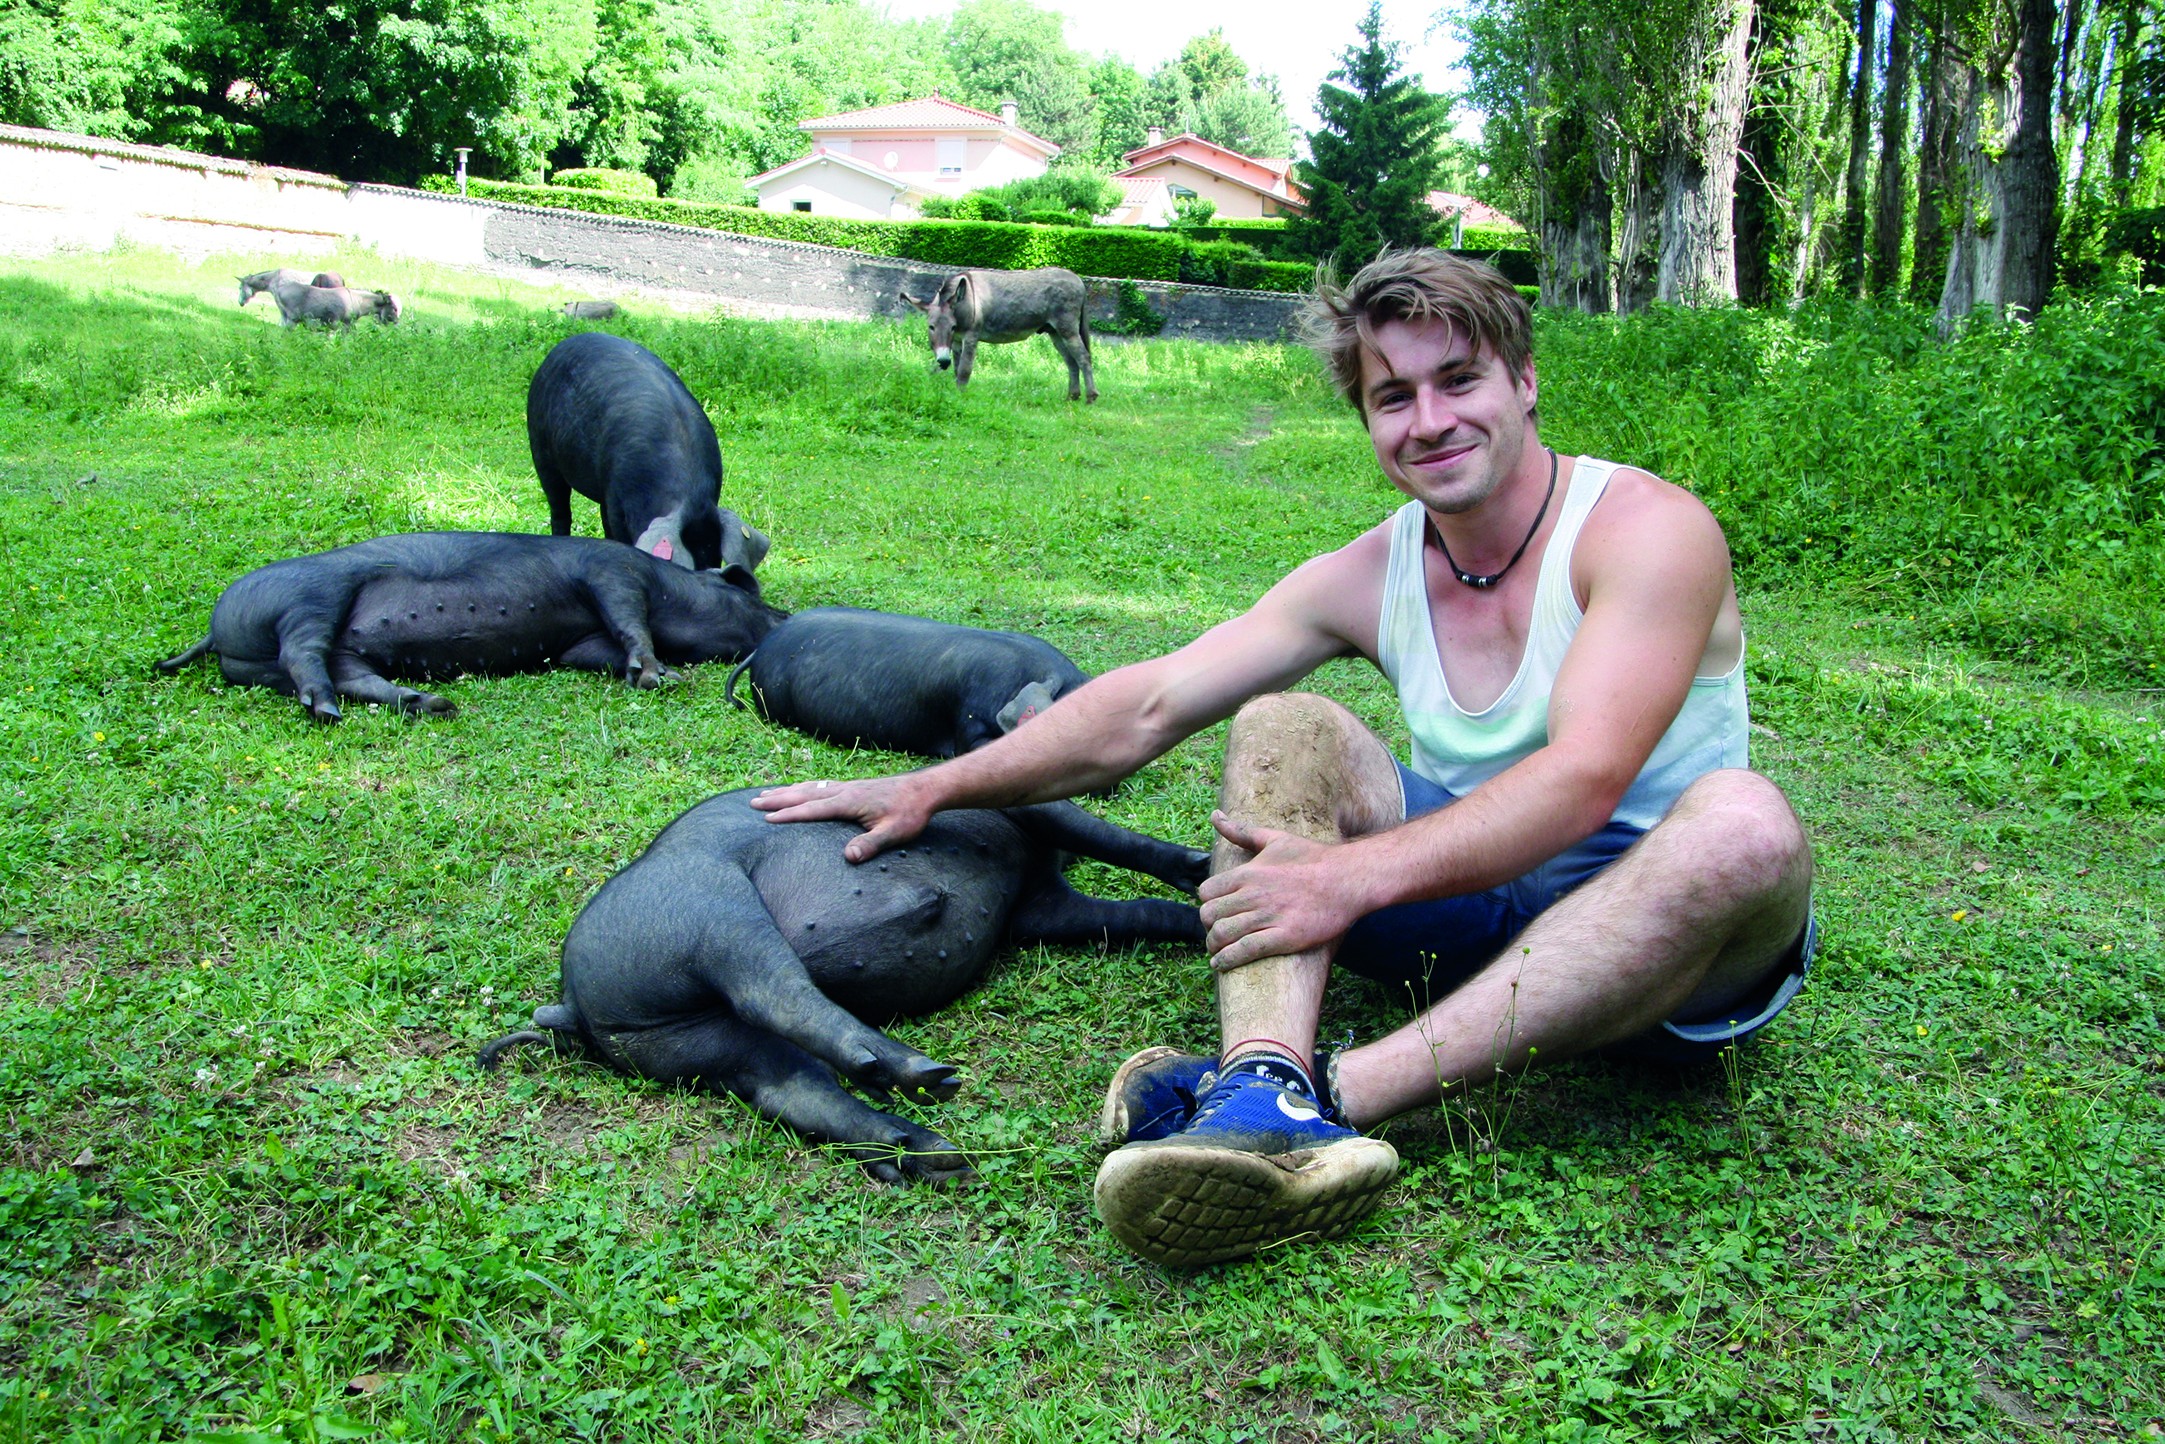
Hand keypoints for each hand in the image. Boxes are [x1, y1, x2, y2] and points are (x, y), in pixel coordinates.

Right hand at [750, 775, 929, 862]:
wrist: (925, 790)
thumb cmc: (910, 813)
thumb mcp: (895, 833)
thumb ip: (871, 844)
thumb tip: (848, 857)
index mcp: (849, 802)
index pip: (812, 809)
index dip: (789, 814)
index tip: (766, 819)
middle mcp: (844, 791)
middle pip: (804, 794)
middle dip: (778, 799)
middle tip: (752, 802)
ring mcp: (848, 786)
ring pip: (810, 787)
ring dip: (787, 791)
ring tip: (766, 793)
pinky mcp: (853, 786)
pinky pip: (821, 785)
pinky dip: (804, 786)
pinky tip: (800, 788)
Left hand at [1197, 811, 1367, 971]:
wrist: (1348, 879)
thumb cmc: (1313, 858)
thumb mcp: (1275, 838)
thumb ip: (1242, 831)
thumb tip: (1215, 816)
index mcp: (1249, 872)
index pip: (1207, 892)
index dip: (1207, 904)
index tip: (1214, 911)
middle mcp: (1254, 894)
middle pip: (1210, 915)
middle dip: (1208, 927)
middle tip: (1215, 933)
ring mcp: (1269, 916)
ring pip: (1223, 934)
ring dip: (1214, 946)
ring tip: (1217, 951)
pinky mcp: (1284, 937)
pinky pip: (1245, 950)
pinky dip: (1227, 960)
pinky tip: (1222, 964)